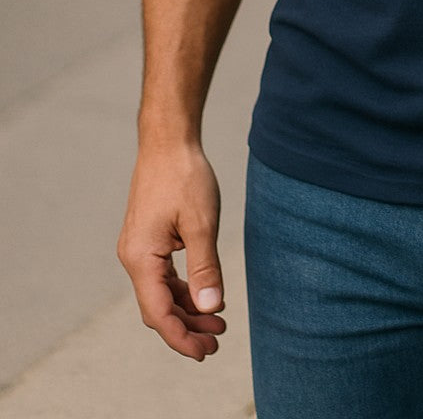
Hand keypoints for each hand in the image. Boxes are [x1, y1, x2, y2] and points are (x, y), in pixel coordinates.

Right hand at [117, 144, 225, 359]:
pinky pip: (163, 276)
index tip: (206, 352)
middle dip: (187, 328)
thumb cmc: (184, 176)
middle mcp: (134, 257)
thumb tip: (211, 309)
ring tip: (218, 323)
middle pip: (158, 308)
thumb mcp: (202, 224)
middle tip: (218, 342)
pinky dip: (183, 290)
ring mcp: (140, 249)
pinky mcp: (149, 240)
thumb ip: (205, 269)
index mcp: (141, 258)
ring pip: (161, 293)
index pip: (158, 313)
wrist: (168, 141)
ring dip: (187, 310)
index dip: (181, 337)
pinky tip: (206, 296)